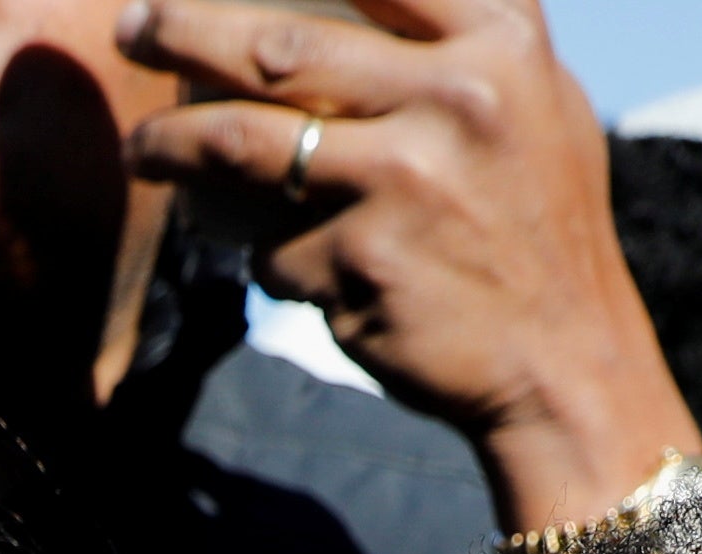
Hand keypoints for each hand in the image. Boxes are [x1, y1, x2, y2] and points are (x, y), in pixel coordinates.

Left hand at [114, 0, 701, 538]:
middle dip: (182, 29)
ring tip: (143, 151)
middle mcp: (458, 101)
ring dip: (172, 144)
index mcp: (505, 46)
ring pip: (242, 142)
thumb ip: (471, 40)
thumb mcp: (544, 108)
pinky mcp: (360, 264)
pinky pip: (269, 246)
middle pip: (277, 44)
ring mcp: (404, 182)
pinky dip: (259, 255)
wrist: (568, 372)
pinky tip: (273, 262)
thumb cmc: (542, 231)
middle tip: (134, 27)